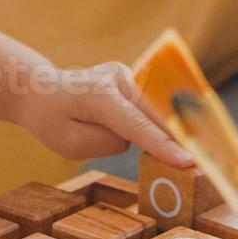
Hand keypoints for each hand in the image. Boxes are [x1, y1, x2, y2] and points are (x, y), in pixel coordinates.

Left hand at [15, 62, 193, 166]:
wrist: (41, 91)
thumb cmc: (52, 119)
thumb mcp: (70, 144)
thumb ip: (107, 143)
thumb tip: (137, 138)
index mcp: (99, 94)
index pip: (136, 125)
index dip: (163, 145)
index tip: (188, 161)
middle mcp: (118, 77)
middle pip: (155, 116)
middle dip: (173, 139)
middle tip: (197, 164)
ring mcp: (128, 74)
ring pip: (153, 113)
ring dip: (158, 131)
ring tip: (148, 144)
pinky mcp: (134, 79)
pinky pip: (150, 108)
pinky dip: (154, 123)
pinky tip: (157, 134)